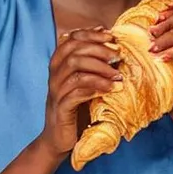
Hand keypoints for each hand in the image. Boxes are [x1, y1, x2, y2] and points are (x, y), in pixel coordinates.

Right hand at [41, 27, 122, 156]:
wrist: (60, 139)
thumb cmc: (77, 108)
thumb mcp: (85, 83)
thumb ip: (92, 66)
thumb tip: (114, 46)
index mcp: (58, 64)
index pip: (71, 38)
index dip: (91, 34)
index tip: (111, 36)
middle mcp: (54, 75)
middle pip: (73, 51)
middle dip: (98, 50)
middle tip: (118, 56)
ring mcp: (56, 91)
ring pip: (74, 68)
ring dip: (100, 69)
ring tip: (118, 76)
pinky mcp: (61, 108)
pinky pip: (76, 92)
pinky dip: (95, 88)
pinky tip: (111, 90)